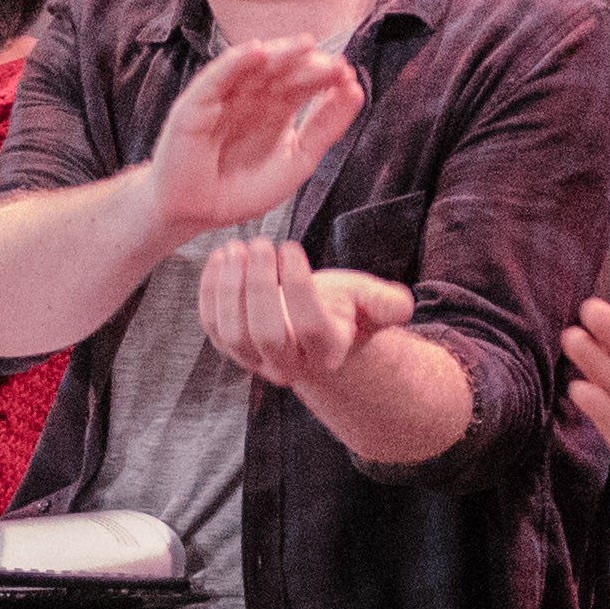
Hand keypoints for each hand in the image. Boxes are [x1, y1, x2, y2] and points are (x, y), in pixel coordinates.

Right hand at [145, 40, 362, 235]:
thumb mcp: (298, 160)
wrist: (197, 214)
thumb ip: (326, 127)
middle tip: (334, 65)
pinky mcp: (197, 102)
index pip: (306, 81)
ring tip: (306, 46)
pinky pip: (217, 76)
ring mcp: (226, 96)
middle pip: (285, 69)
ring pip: (255, 65)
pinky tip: (256, 52)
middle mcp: (253, 95)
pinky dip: (234, 62)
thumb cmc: (242, 190)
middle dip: (310, 64)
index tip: (348, 75)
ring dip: (280, 53)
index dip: (327, 76)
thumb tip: (357, 90)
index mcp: (278, 107)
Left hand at [196, 233, 408, 391]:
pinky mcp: (229, 349)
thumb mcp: (369, 301)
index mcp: (327, 352)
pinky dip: (209, 293)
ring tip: (235, 248)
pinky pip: (211, 327)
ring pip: (233, 334)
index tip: (292, 246)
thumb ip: (385, 303)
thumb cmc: (343, 308)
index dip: (298, 288)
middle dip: (259, 288)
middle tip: (259, 243)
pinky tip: (218, 258)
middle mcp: (288, 365)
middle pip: (266, 335)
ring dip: (229, 289)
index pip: (309, 326)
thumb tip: (400, 306)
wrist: (314, 332)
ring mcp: (254, 361)